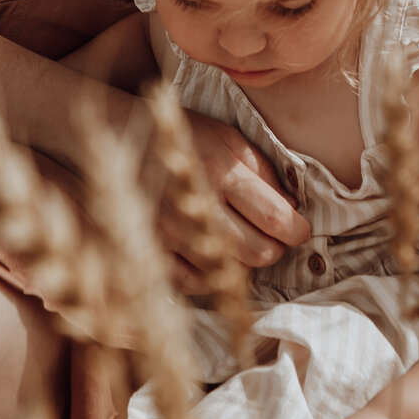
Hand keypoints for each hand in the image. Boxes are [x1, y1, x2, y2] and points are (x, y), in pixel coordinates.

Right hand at [157, 113, 309, 290]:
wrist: (117, 137)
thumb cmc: (179, 135)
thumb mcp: (226, 136)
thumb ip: (262, 170)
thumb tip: (291, 207)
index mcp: (221, 171)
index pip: (274, 218)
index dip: (297, 230)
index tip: (301, 229)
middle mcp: (197, 206)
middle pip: (257, 252)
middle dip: (274, 247)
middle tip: (273, 236)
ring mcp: (172, 233)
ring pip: (228, 271)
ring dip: (244, 261)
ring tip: (242, 241)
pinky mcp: (152, 249)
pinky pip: (193, 283)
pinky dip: (210, 274)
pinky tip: (213, 255)